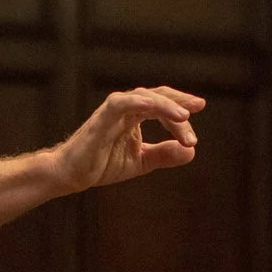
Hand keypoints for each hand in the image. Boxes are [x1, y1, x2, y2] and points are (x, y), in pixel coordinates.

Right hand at [52, 87, 202, 191]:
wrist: (72, 174)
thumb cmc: (102, 164)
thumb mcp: (141, 161)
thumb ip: (164, 155)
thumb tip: (191, 152)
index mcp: (135, 115)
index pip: (163, 108)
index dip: (180, 118)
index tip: (193, 138)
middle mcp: (126, 108)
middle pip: (158, 96)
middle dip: (179, 102)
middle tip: (198, 107)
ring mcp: (113, 111)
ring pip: (143, 96)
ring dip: (165, 105)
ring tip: (184, 115)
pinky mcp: (101, 118)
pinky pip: (121, 103)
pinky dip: (138, 102)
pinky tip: (153, 107)